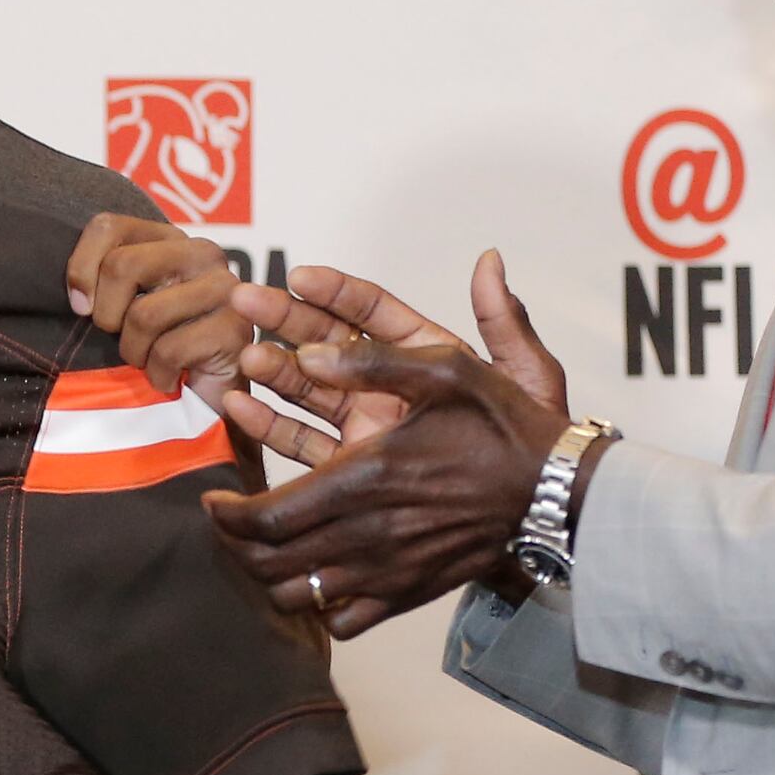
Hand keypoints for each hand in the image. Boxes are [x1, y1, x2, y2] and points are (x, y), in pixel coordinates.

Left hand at [69, 213, 246, 404]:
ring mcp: (224, 289)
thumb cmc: (156, 348)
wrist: (206, 397)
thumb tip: (80, 299)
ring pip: (143, 314)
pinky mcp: (233, 329)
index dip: (81, 270)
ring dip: (135, 352)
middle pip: (121, 266)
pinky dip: (159, 375)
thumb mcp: (120, 308)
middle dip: (108, 316)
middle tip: (125, 339)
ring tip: (150, 361)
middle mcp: (201, 253)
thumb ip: (99, 282)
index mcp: (170, 239)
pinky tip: (171, 378)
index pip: (108, 227)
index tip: (82, 307)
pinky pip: (169, 351)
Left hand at [203, 338, 572, 640]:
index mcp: (364, 481)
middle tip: (225, 521)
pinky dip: (316, 606)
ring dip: (264, 576)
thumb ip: (372, 360)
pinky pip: (344, 621)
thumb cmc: (502, 426)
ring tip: (258, 548)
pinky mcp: (409, 593)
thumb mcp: (447, 370)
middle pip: (267, 564)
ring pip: (297, 597)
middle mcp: (368, 535)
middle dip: (231, 545)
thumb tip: (309, 353)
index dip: (224, 514)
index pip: (264, 518)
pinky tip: (313, 577)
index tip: (213, 498)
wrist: (558, 492)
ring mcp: (389, 572)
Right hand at [218, 252, 568, 467]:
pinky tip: (240, 406)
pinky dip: (269, 423)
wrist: (527, 513)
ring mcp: (366, 425)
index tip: (299, 277)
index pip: (373, 312)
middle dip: (285, 319)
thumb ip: (503, 321)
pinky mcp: (350, 466)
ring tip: (245, 356)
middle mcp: (390, 386)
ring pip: (308, 388)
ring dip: (273, 370)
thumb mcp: (525, 376)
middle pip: (328, 342)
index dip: (336, 291)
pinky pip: (302, 440)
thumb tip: (490, 261)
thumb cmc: (533, 444)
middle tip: (245, 300)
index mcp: (426, 355)